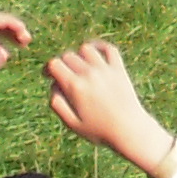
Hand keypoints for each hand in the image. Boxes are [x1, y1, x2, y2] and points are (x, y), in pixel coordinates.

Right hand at [43, 39, 176, 176]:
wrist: (128, 130)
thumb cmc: (98, 130)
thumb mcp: (72, 123)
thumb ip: (57, 104)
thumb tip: (53, 85)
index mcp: (75, 87)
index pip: (54, 64)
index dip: (48, 68)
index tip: (48, 75)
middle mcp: (89, 74)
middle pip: (68, 56)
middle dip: (62, 64)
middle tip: (64, 76)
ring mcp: (105, 69)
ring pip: (85, 49)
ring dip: (79, 55)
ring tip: (79, 67)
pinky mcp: (119, 68)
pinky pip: (108, 48)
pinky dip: (99, 46)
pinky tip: (95, 54)